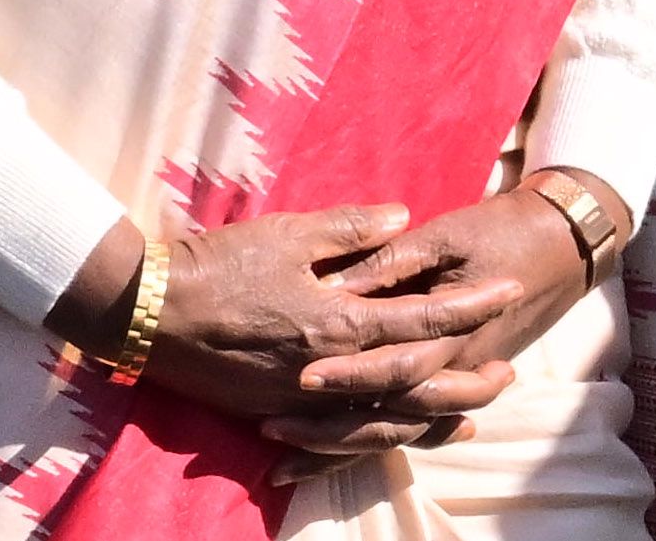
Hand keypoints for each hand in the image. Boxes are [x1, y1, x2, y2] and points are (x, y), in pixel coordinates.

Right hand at [47, 205, 523, 430]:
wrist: (144, 312)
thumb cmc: (217, 265)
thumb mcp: (288, 232)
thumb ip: (350, 229)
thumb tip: (403, 217)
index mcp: (338, 323)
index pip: (423, 318)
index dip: (472, 304)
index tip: (511, 290)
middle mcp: (327, 371)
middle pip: (416, 385)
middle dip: (467, 379)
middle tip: (509, 372)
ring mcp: (301, 398)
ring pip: (382, 422)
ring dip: (431, 418)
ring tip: (471, 414)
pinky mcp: (274, 411)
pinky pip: (338, 436)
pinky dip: (375, 438)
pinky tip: (396, 435)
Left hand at [261, 173, 624, 477]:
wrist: (559, 243)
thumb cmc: (501, 231)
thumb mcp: (447, 234)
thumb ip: (393, 257)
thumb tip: (338, 278)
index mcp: (455, 331)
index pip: (397, 365)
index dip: (351, 373)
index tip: (303, 376)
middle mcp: (456, 367)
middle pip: (391, 415)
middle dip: (332, 426)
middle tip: (274, 426)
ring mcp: (457, 380)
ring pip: (397, 432)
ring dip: (341, 447)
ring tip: (284, 455)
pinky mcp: (453, 380)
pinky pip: (408, 426)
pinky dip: (366, 445)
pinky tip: (323, 459)